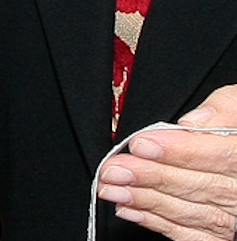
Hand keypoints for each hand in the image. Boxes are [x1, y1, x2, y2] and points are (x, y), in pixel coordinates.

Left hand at [100, 84, 236, 238]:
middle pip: (203, 188)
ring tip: (112, 188)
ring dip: (148, 202)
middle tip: (114, 169)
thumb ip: (223, 109)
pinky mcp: (224, 234)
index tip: (142, 145)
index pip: (224, 157)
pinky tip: (132, 209)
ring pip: (195, 214)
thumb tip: (192, 123)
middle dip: (153, 177)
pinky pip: (194, 235)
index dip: (181, 151)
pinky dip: (159, 223)